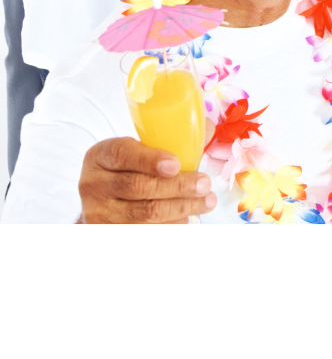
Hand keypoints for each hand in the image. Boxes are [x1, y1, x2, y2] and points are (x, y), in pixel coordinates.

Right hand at [79, 137, 215, 223]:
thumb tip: (210, 128)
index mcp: (100, 156)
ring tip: (206, 201)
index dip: (149, 160)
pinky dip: (171, 223)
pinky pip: (145, 229)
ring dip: (181, 208)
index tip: (175, 164)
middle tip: (204, 184)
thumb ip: (169, 140)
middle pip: (138, 187)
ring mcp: (99, 213)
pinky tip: (188, 217)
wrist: (102, 202)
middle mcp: (94, 185)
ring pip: (145, 213)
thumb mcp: (135, 151)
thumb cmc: (126, 170)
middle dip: (177, 186)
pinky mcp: (108, 230)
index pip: (122, 154)